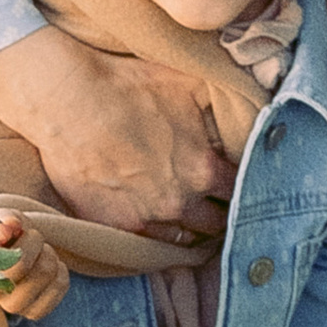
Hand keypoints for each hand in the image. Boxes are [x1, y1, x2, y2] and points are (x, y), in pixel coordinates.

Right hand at [0, 26, 234, 245]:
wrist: (68, 102)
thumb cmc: (128, 86)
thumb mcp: (187, 82)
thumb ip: (225, 97)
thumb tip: (258, 95)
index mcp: (205, 169)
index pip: (241, 192)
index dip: (246, 188)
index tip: (245, 186)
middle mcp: (181, 201)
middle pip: (217, 223)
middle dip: (222, 214)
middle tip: (222, 208)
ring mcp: (147, 219)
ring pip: (183, 238)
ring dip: (190, 230)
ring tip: (191, 222)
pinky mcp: (114, 226)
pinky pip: (145, 245)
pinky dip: (155, 237)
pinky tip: (158, 228)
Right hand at [0, 211, 68, 324]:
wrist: (11, 255)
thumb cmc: (2, 237)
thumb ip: (3, 222)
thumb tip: (10, 225)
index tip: (7, 229)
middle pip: (21, 262)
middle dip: (33, 241)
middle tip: (32, 235)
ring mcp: (12, 306)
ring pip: (45, 271)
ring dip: (49, 254)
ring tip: (40, 252)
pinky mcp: (34, 312)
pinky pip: (61, 284)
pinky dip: (60, 269)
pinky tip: (49, 267)